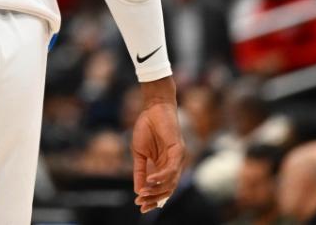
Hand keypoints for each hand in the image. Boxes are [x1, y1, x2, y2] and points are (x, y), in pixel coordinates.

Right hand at [132, 78, 184, 213]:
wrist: (152, 109)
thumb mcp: (139, 153)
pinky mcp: (178, 151)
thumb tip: (137, 189)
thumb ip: (140, 171)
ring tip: (143, 193)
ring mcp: (178, 159)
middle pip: (168, 189)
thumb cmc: (146, 128)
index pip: (162, 188)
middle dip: (154, 198)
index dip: (152, 198)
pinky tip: (150, 180)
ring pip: (171, 182)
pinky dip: (161, 177)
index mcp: (164, 166)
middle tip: (141, 203)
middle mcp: (174, 166)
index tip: (140, 206)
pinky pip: (171, 169)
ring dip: (156, 190)